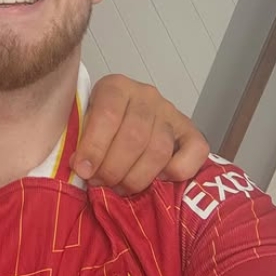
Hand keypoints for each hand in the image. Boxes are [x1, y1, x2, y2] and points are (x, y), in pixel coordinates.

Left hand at [72, 75, 208, 193]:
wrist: (125, 121)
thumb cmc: (98, 128)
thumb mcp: (82, 125)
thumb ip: (80, 141)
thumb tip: (80, 169)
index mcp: (116, 87)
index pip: (107, 114)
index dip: (94, 147)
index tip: (82, 170)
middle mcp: (146, 95)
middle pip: (134, 137)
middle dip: (113, 169)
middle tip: (99, 184)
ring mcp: (170, 112)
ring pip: (159, 150)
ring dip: (136, 178)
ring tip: (119, 188)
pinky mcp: (190, 130)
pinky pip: (195, 151)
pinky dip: (178, 171)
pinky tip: (158, 180)